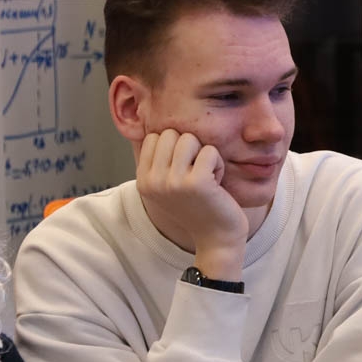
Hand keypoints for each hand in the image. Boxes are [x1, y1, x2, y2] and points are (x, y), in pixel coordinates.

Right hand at [135, 129, 247, 276]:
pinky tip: (218, 183)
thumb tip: (154, 123)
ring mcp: (172, 182)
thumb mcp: (169, 185)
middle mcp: (152, 181)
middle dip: (190, 148)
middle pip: (170, 133)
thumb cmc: (199, 207)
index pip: (154, 137)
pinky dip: (219, 163)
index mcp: (143, 180)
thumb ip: (160, 161)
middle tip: (198, 172)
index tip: (185, 169)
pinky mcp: (196, 182)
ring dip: (205, 155)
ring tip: (207, 177)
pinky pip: (209, 151)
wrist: (217, 238)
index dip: (176, 146)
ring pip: (189, 139)